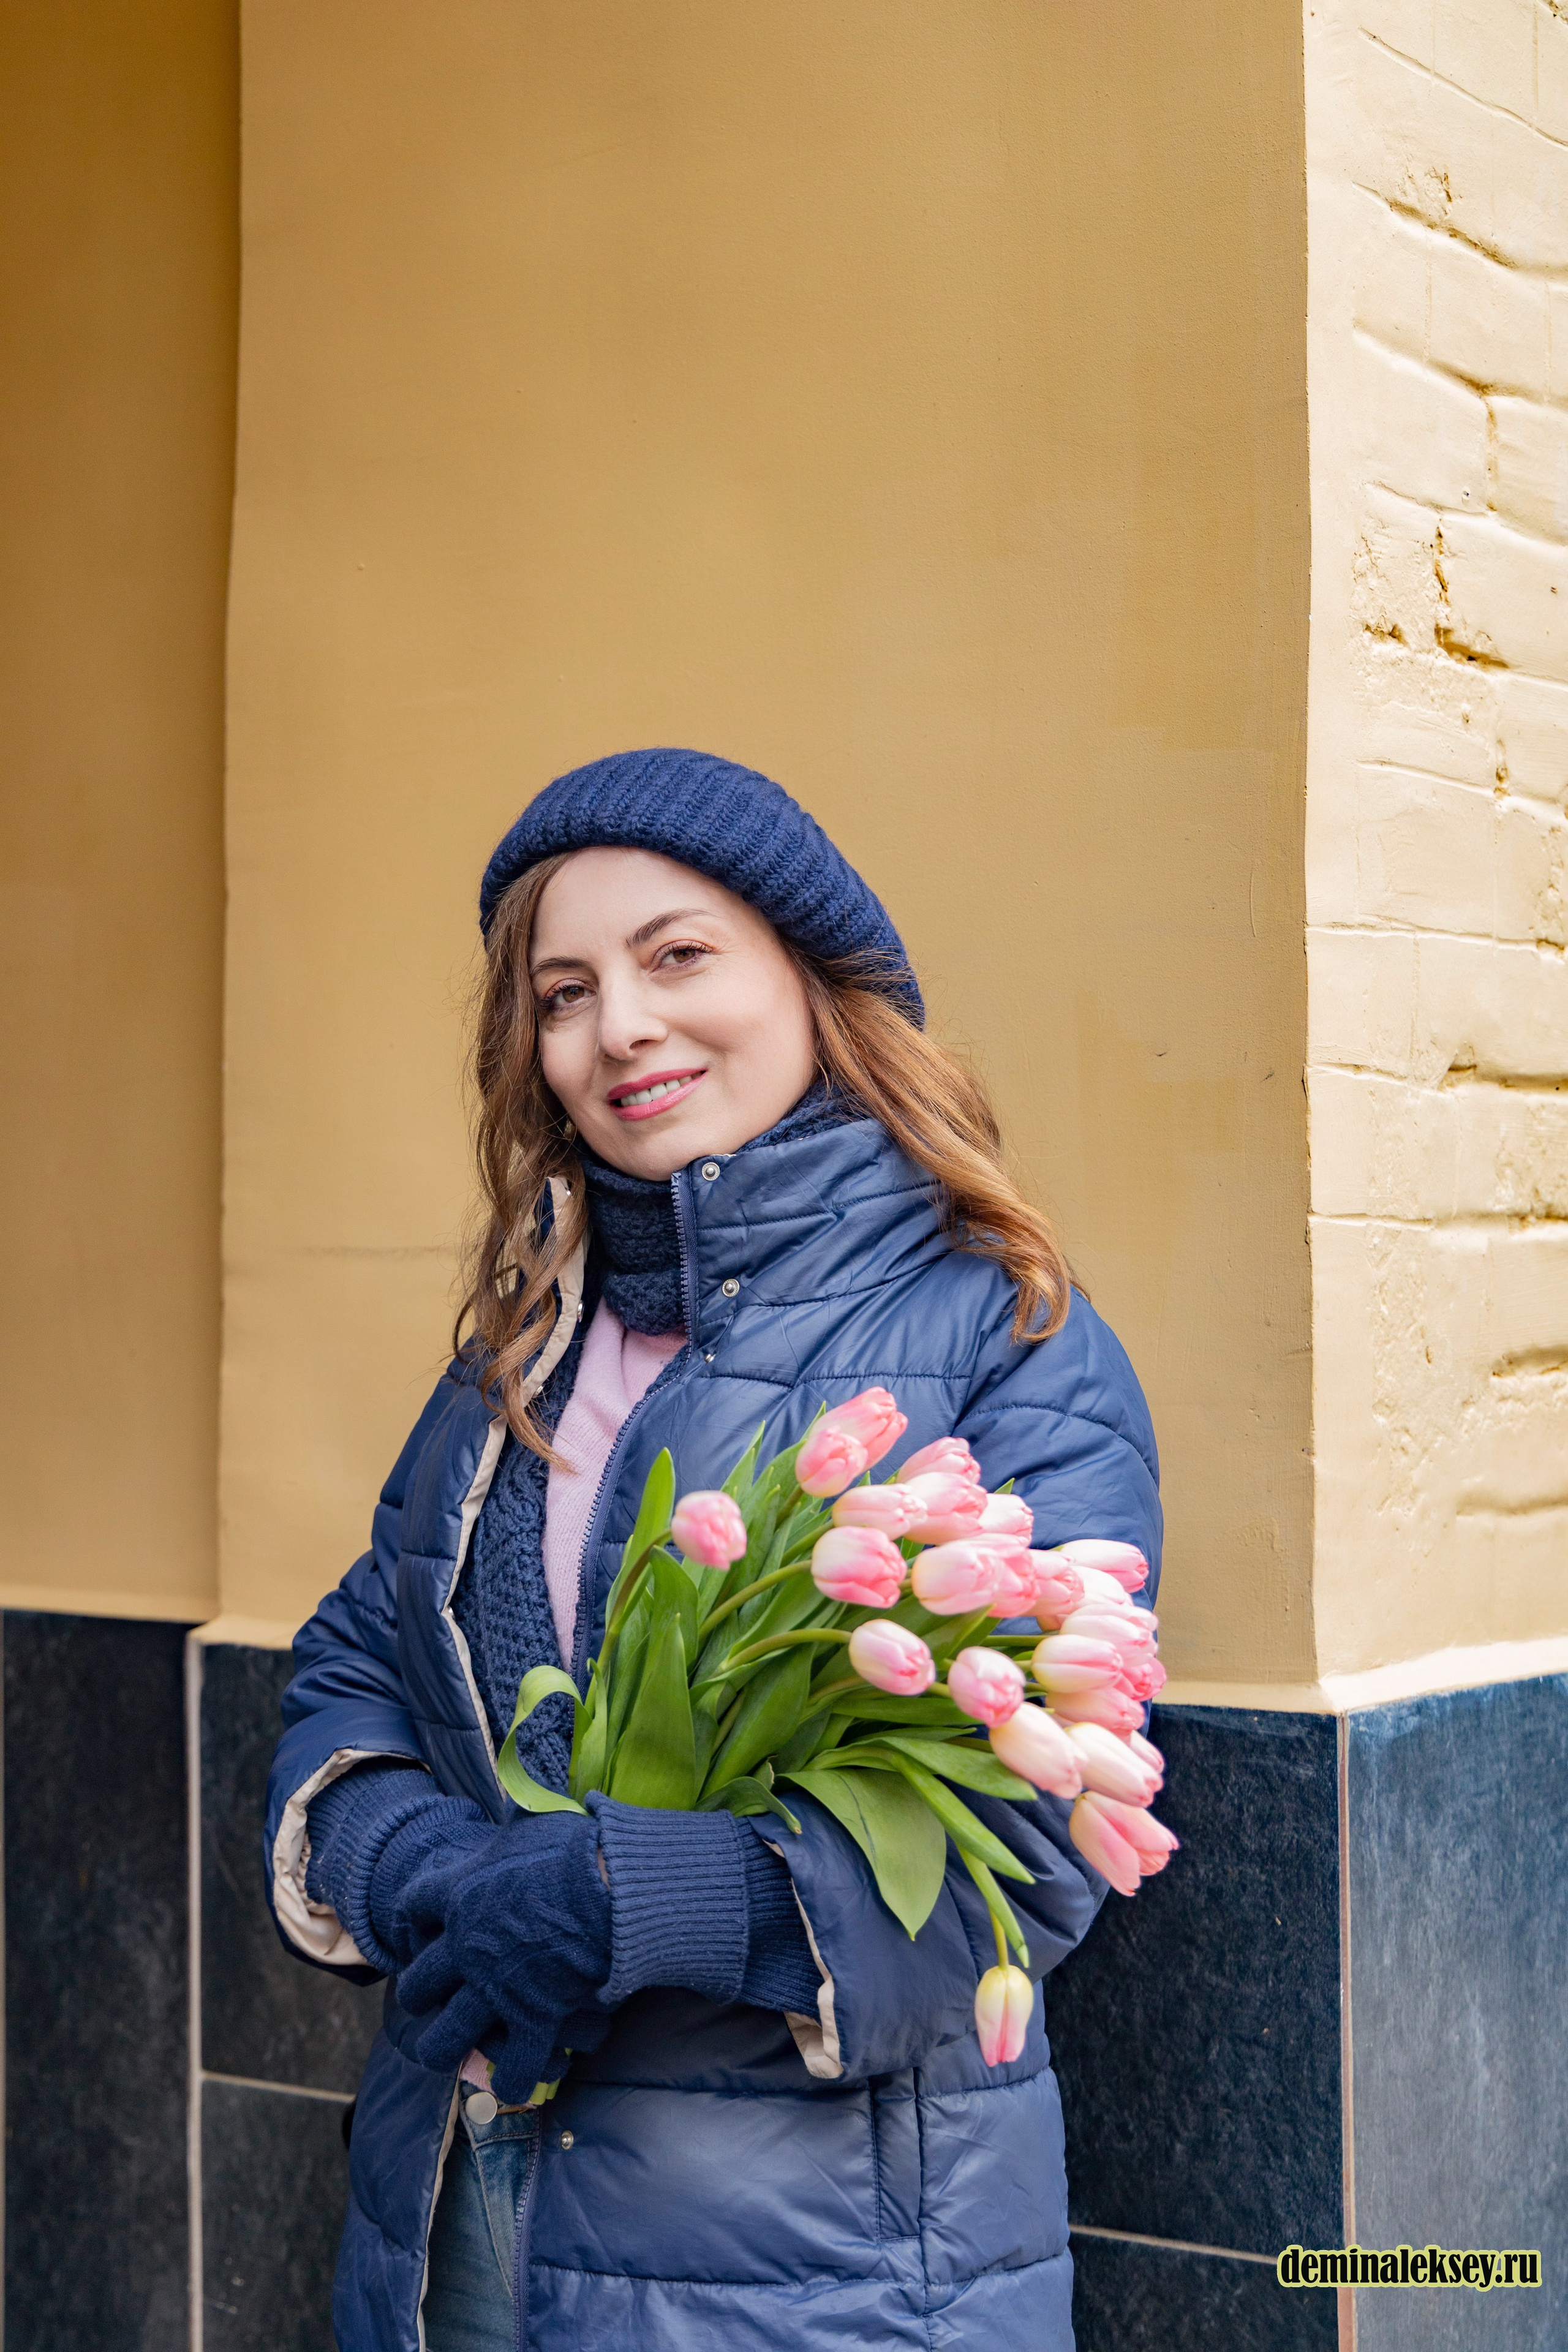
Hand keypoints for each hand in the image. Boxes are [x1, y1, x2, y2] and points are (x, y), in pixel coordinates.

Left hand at [395, 1810, 610, 2104]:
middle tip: (424, 1997)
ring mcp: (495, 1990)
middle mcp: (464, 1948)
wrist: (612, 1888)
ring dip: (442, 2048)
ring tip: (446, 2050)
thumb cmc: (575, 1847)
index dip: (409, 1918)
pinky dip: (514, 2078)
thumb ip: (515, 1812)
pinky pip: (513, 2067)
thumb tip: (517, 1764)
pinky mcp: (533, 2020)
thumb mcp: (533, 1819)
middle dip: (417, 1994)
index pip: (411, 1905)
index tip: (412, 1926)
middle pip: (416, 1983)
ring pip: (444, 2040)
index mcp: (460, 1893)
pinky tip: (514, 2080)